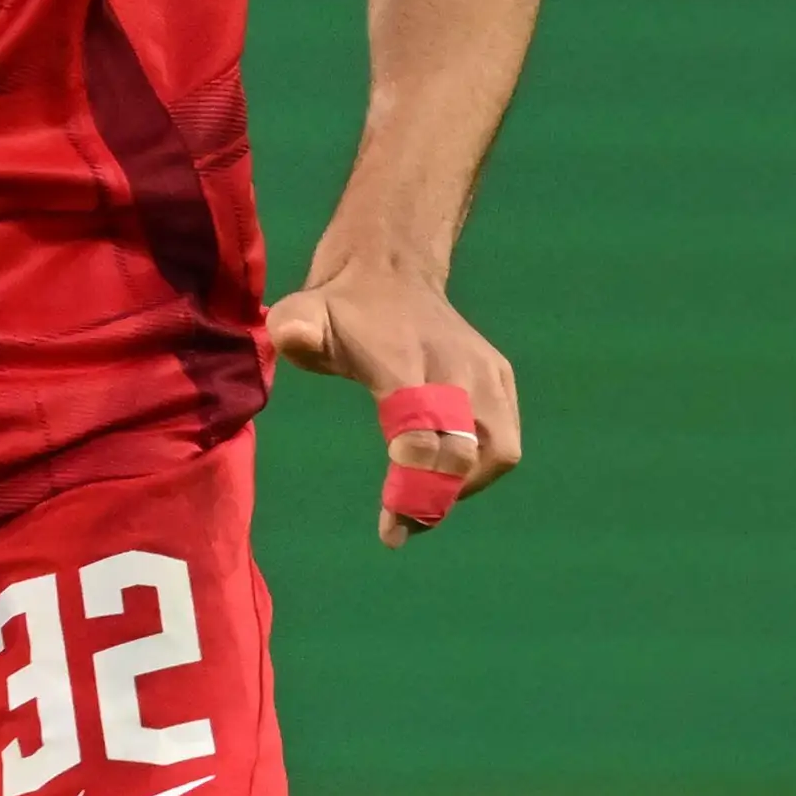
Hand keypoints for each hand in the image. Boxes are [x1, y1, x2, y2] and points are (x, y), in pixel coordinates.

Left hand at [265, 264, 521, 548]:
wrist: (389, 267)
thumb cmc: (339, 307)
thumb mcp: (303, 312)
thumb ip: (295, 329)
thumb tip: (293, 336)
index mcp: (405, 356)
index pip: (424, 425)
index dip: (414, 479)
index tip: (391, 528)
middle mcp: (456, 365)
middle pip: (466, 448)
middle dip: (436, 495)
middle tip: (402, 526)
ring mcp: (485, 372)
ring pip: (497, 450)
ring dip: (464, 488)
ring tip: (422, 504)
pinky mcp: (499, 380)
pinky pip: (502, 441)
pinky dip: (478, 471)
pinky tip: (440, 479)